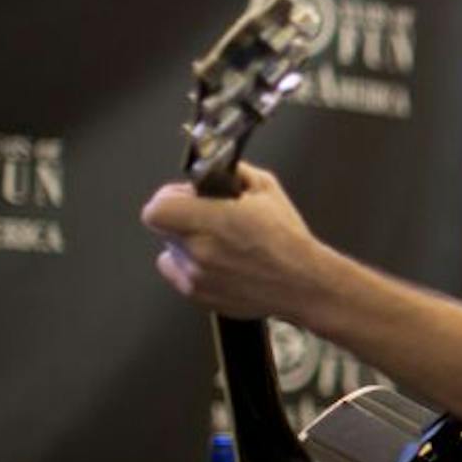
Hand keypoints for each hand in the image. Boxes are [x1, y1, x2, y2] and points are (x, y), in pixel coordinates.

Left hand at [141, 164, 323, 322]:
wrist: (304, 283)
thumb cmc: (289, 242)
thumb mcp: (267, 189)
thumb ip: (235, 173)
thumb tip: (217, 166)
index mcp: (213, 220)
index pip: (157, 208)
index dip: (168, 199)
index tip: (184, 199)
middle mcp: (199, 250)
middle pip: (164, 227)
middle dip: (181, 218)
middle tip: (205, 219)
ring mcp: (196, 276)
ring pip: (170, 251)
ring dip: (186, 244)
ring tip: (217, 245)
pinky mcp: (198, 295)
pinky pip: (178, 274)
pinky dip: (190, 267)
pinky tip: (215, 263)